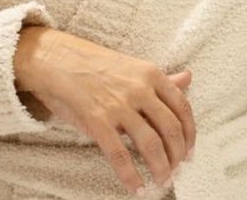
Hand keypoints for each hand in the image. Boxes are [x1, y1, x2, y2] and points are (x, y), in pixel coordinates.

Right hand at [14, 27, 195, 194]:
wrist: (57, 60)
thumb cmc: (96, 65)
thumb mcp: (133, 67)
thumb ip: (162, 78)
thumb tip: (188, 78)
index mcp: (152, 75)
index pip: (182, 107)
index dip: (190, 132)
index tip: (190, 150)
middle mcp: (140, 89)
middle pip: (170, 128)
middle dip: (178, 154)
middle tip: (177, 169)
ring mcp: (119, 105)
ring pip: (150, 143)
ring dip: (161, 167)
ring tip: (162, 180)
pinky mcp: (97, 120)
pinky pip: (119, 154)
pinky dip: (131, 175)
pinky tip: (136, 187)